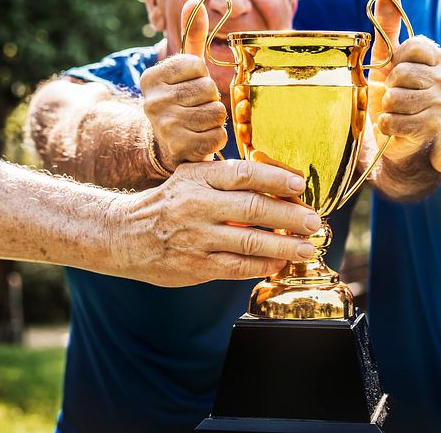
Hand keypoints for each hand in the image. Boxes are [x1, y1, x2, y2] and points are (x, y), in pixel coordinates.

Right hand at [121, 159, 321, 285]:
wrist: (126, 234)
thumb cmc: (170, 202)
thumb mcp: (191, 177)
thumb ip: (227, 178)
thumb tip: (279, 181)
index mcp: (198, 178)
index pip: (243, 173)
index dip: (275, 178)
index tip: (300, 184)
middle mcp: (197, 205)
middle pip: (253, 208)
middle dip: (290, 216)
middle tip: (314, 221)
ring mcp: (197, 237)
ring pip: (249, 242)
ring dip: (284, 246)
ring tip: (307, 248)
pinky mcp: (196, 265)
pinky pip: (237, 267)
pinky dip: (262, 265)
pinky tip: (280, 263)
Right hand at [140, 0, 227, 170]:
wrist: (164, 144)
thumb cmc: (180, 98)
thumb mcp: (184, 67)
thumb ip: (190, 34)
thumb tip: (194, 0)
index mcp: (152, 77)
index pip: (196, 65)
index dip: (201, 76)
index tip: (189, 86)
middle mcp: (152, 100)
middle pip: (208, 89)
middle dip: (209, 98)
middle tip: (195, 107)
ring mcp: (164, 125)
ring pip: (216, 113)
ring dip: (214, 119)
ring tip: (198, 123)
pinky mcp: (178, 148)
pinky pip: (217, 137)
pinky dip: (215, 139)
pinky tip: (201, 139)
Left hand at [368, 0, 440, 161]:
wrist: (400, 133)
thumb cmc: (394, 90)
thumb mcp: (388, 57)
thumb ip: (388, 26)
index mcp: (439, 57)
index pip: (410, 48)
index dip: (395, 60)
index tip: (397, 70)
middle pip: (401, 74)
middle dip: (390, 85)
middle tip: (396, 93)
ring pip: (396, 98)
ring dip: (387, 107)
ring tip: (395, 109)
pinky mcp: (432, 127)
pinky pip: (393, 121)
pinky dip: (386, 124)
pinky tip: (394, 124)